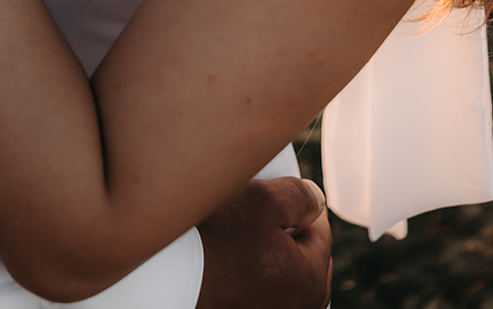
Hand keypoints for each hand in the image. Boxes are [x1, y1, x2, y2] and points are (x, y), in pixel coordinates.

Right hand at [196, 178, 331, 308]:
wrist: (172, 277)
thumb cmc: (217, 240)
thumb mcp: (263, 201)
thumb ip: (300, 196)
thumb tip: (316, 199)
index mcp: (312, 279)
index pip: (320, 227)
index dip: (297, 203)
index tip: (271, 194)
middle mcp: (301, 305)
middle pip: (304, 250)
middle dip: (287, 228)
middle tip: (255, 213)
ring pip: (284, 266)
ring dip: (269, 247)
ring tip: (239, 233)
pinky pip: (264, 281)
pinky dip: (254, 266)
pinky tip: (231, 254)